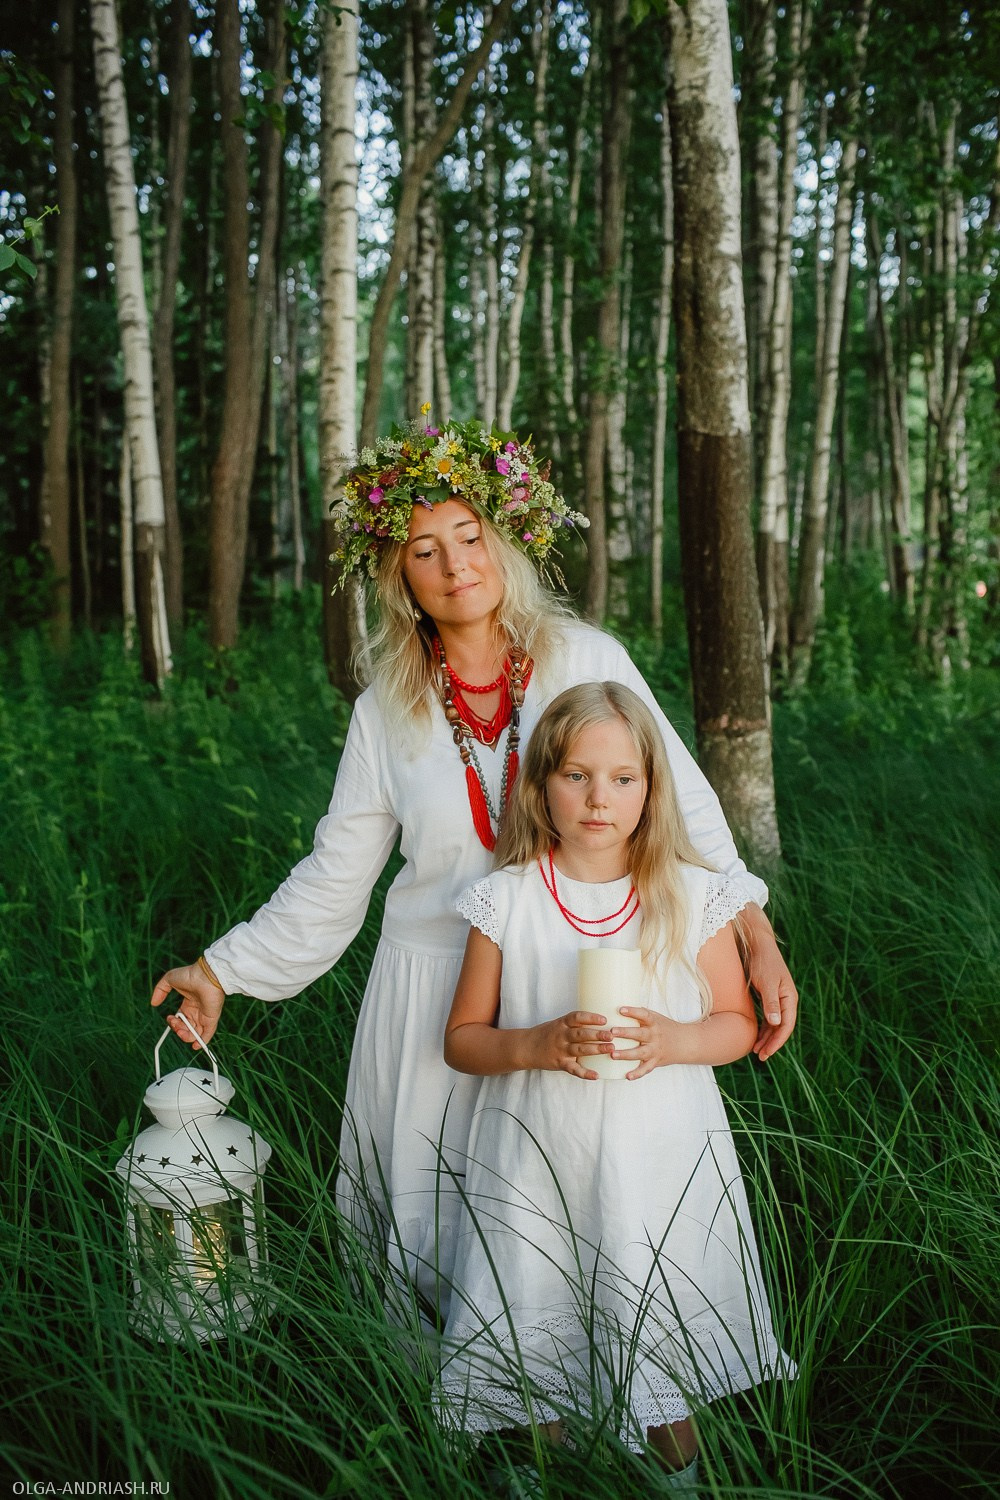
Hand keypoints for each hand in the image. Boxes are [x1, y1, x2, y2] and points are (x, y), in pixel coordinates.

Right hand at [150, 963, 225, 1050]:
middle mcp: (197, 1011)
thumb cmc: (190, 975)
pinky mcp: (211, 1018)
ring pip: (195, 1033)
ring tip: (180, 1032)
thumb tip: (153, 1003)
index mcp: (189, 1004)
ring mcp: (204, 1015)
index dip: (174, 1023)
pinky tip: (195, 1045)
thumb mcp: (169, 980)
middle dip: (178, 1030)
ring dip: (185, 1037)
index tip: (170, 1018)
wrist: (205, 975)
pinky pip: (207, 1034)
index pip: (180, 1019)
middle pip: (186, 1028)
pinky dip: (202, 1042)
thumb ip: (160, 991)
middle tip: (175, 1025)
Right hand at [527, 1010, 610, 1079]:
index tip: (604, 1019)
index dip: (591, 1018)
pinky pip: (574, 1069)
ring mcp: (561, 1050)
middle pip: (581, 1034)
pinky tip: (596, 1075)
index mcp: (562, 1024)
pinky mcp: (560, 1063)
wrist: (526, 1047)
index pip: (577, 1017)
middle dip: (597, 1035)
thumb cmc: (547, 1034)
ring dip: (596, 1049)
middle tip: (611, 1035)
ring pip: (580, 1049)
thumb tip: (600, 1020)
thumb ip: (576, 1024)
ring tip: (610, 1049)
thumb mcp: (559, 1024)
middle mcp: (562, 1036)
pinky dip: (585, 1073)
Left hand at [608, 1007, 673, 1079]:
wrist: (684, 1042)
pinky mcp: (655, 1061)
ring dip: (626, 1054)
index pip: (644, 1015)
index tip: (621, 1009)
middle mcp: (655, 1036)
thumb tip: (617, 1005)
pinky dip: (637, 1074)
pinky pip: (646, 1069)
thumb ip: (640, 1014)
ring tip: (613, 1054)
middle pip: (639, 1034)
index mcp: (654, 1023)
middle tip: (612, 1031)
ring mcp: (655, 1050)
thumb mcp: (655, 1017)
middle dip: (625, 1033)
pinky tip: (627, 1076)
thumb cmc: (664, 1027)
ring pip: (640, 1053)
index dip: (633, 1011)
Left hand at [743, 915, 797, 1062]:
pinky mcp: (769, 996)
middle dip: (772, 1043)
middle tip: (759, 1056)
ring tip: (755, 1050)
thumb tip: (776, 1022)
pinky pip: (769, 1017)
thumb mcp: (766, 982)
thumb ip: (771, 1002)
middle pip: (781, 1027)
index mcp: (789, 997)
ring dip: (767, 1037)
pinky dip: (763, 1028)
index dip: (777, 1041)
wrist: (758, 944)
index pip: (786, 1025)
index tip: (766, 1053)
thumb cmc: (762, 961)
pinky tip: (755, 1035)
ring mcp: (778, 999)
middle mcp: (786, 1000)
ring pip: (775, 1024)